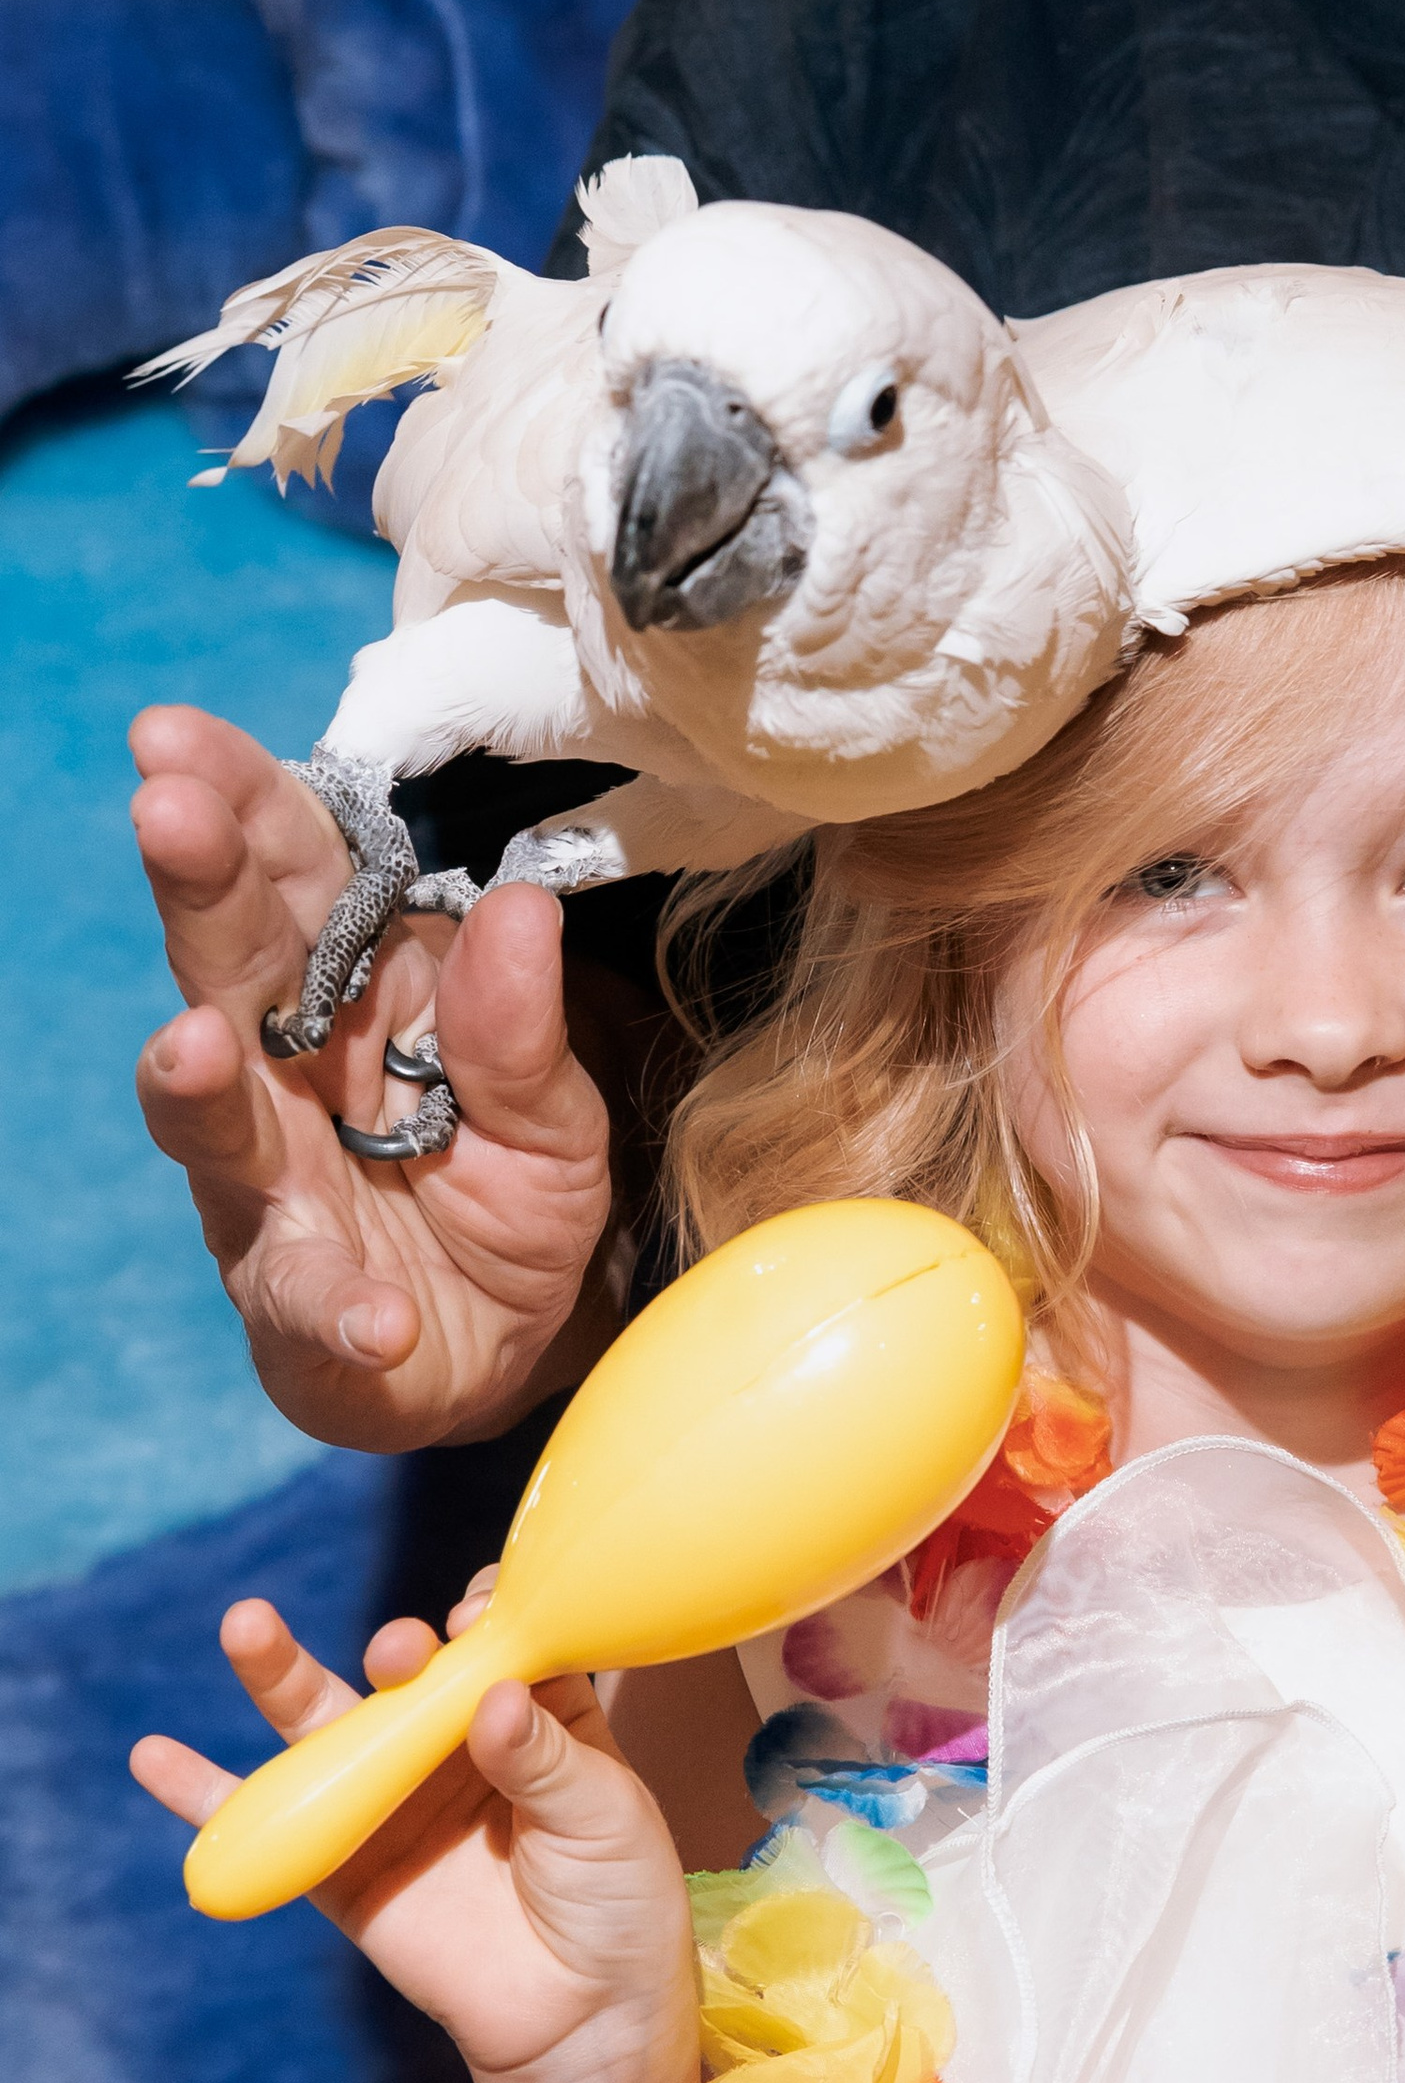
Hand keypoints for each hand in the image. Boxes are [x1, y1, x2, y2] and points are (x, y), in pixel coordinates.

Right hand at [130, 1576, 700, 2082]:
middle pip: (404, 1674)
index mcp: (535, 1718)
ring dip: (281, 1674)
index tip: (477, 1618)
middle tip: (400, 1654)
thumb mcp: (605, 1820)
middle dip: (398, 1652)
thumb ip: (545, 1757)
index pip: (495, 1643)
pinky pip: (274, 1823)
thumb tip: (490, 1698)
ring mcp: (394, 1800)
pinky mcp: (345, 1864)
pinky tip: (154, 1758)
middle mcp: (455, 1746)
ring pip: (326, 1727)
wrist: (583, 2023)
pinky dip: (207, 1797)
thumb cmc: (618, 1908)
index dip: (481, 1619)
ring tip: (246, 1627)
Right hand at [131, 707, 616, 1443]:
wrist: (506, 1346)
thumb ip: (525, 1031)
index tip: (179, 737)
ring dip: (198, 1083)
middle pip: (228, 972)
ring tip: (199, 1048)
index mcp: (353, 998)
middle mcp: (284, 1080)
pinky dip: (337, 1310)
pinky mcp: (299, 1308)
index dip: (243, 804)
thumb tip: (520, 910)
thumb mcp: (557, 1114)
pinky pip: (307, 1305)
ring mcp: (274, 1192)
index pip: (291, 880)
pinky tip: (372, 1315)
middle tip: (169, 813)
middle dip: (197, 892)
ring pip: (214, 1127)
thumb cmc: (507, 1195)